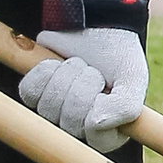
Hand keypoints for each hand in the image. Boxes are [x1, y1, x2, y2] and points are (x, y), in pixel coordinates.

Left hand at [18, 26, 149, 139]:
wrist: (95, 27)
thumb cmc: (117, 57)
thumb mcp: (133, 79)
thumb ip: (124, 106)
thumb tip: (95, 122)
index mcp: (106, 135)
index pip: (94, 133)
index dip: (99, 105)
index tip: (108, 88)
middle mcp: (77, 130)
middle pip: (69, 119)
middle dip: (83, 85)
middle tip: (93, 72)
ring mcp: (52, 114)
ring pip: (48, 106)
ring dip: (66, 75)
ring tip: (79, 66)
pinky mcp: (34, 95)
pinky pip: (29, 91)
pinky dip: (44, 70)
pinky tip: (57, 65)